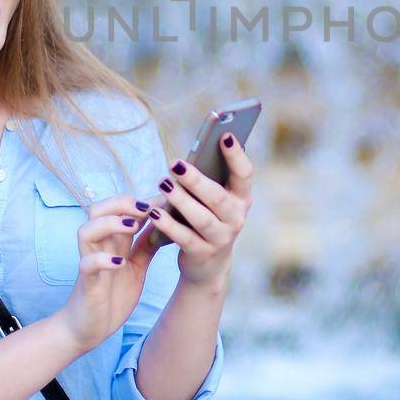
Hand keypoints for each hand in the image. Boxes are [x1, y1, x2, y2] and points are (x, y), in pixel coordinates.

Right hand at [55, 195, 159, 352]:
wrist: (89, 329)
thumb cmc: (112, 295)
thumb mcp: (136, 267)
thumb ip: (146, 246)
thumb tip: (165, 222)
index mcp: (112, 242)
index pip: (119, 209)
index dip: (140, 201)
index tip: (165, 199)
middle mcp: (98, 248)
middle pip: (97, 210)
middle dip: (121, 204)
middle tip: (146, 208)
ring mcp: (90, 263)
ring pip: (87, 231)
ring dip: (109, 224)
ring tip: (132, 227)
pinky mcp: (87, 283)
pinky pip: (87, 265)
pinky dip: (101, 260)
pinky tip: (119, 262)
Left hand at [142, 132, 253, 287]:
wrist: (208, 264)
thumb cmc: (208, 217)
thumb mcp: (213, 200)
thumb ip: (209, 178)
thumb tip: (191, 153)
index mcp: (242, 198)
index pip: (245, 174)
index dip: (236, 155)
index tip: (224, 135)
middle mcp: (236, 219)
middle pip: (217, 198)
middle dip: (196, 180)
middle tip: (175, 163)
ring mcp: (221, 239)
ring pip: (201, 218)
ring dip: (181, 200)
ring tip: (163, 183)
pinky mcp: (202, 254)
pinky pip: (184, 237)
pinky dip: (168, 225)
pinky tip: (154, 212)